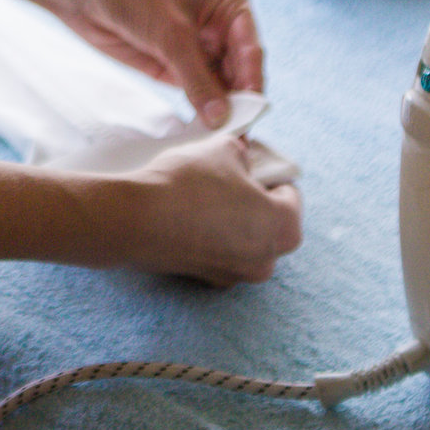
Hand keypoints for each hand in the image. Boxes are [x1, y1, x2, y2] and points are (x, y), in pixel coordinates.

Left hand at [0, 0, 266, 123]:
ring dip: (220, 114)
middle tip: (234, 142)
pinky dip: (200, 113)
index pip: (250, 54)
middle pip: (240, 76)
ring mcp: (200, 50)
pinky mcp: (178, 67)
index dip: (251, 87)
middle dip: (238, 106)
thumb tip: (222, 119)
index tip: (248, 119)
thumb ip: (197, 79)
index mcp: (232, 7)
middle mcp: (222, 29)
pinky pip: (198, 95)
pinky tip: (200, 135)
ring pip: (221, 90)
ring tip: (219, 144)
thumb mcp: (170, 35)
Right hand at [117, 134, 304, 284]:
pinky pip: (224, 255)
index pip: (291, 195)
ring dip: (237, 223)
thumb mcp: (223, 149)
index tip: (249, 166)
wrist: (137, 219)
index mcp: (282, 226)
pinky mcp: (209, 280)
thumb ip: (243, 151)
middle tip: (232, 181)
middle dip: (258, 202)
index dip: (270, 175)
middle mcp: (267, 259)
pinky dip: (216, 239)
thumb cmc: (188, 182)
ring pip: (249, 243)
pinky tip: (193, 218)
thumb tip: (244, 155)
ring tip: (210, 198)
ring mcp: (237, 274)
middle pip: (274, 224)